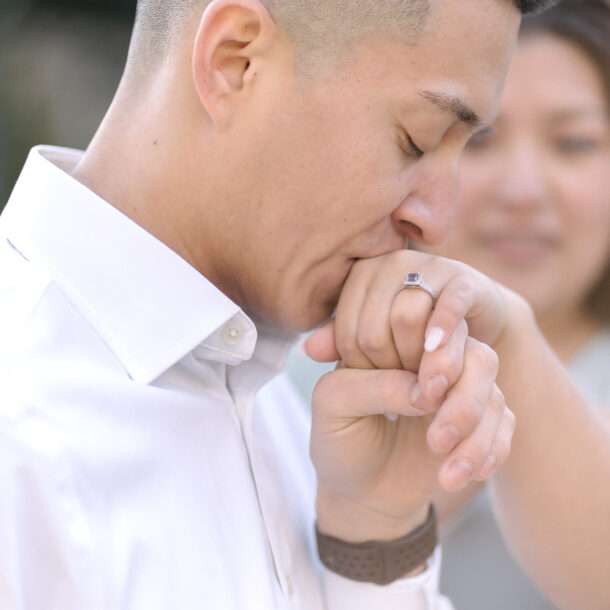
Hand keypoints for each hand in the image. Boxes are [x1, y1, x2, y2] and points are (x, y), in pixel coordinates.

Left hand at [307, 250, 515, 540]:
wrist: (360, 489)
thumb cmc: (340, 439)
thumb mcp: (334, 407)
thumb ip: (371, 386)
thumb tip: (424, 391)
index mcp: (391, 341)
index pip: (428, 319)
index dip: (435, 353)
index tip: (421, 396)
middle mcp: (429, 357)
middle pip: (472, 352)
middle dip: (462, 399)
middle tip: (434, 441)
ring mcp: (458, 385)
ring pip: (491, 386)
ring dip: (474, 431)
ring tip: (446, 475)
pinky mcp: (479, 418)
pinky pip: (504, 422)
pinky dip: (490, 450)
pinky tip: (461, 476)